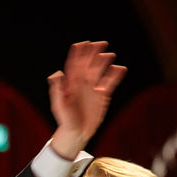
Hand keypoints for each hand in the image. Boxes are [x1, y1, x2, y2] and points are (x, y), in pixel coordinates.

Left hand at [48, 41, 126, 158]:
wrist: (76, 133)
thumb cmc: (65, 120)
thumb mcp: (59, 105)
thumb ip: (57, 89)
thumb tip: (56, 73)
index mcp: (70, 83)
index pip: (74, 64)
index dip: (78, 53)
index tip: (82, 43)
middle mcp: (82, 83)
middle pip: (88, 64)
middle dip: (93, 53)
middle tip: (100, 43)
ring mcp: (93, 88)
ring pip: (100, 71)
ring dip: (104, 62)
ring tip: (109, 54)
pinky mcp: (102, 95)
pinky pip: (110, 82)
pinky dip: (115, 75)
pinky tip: (120, 68)